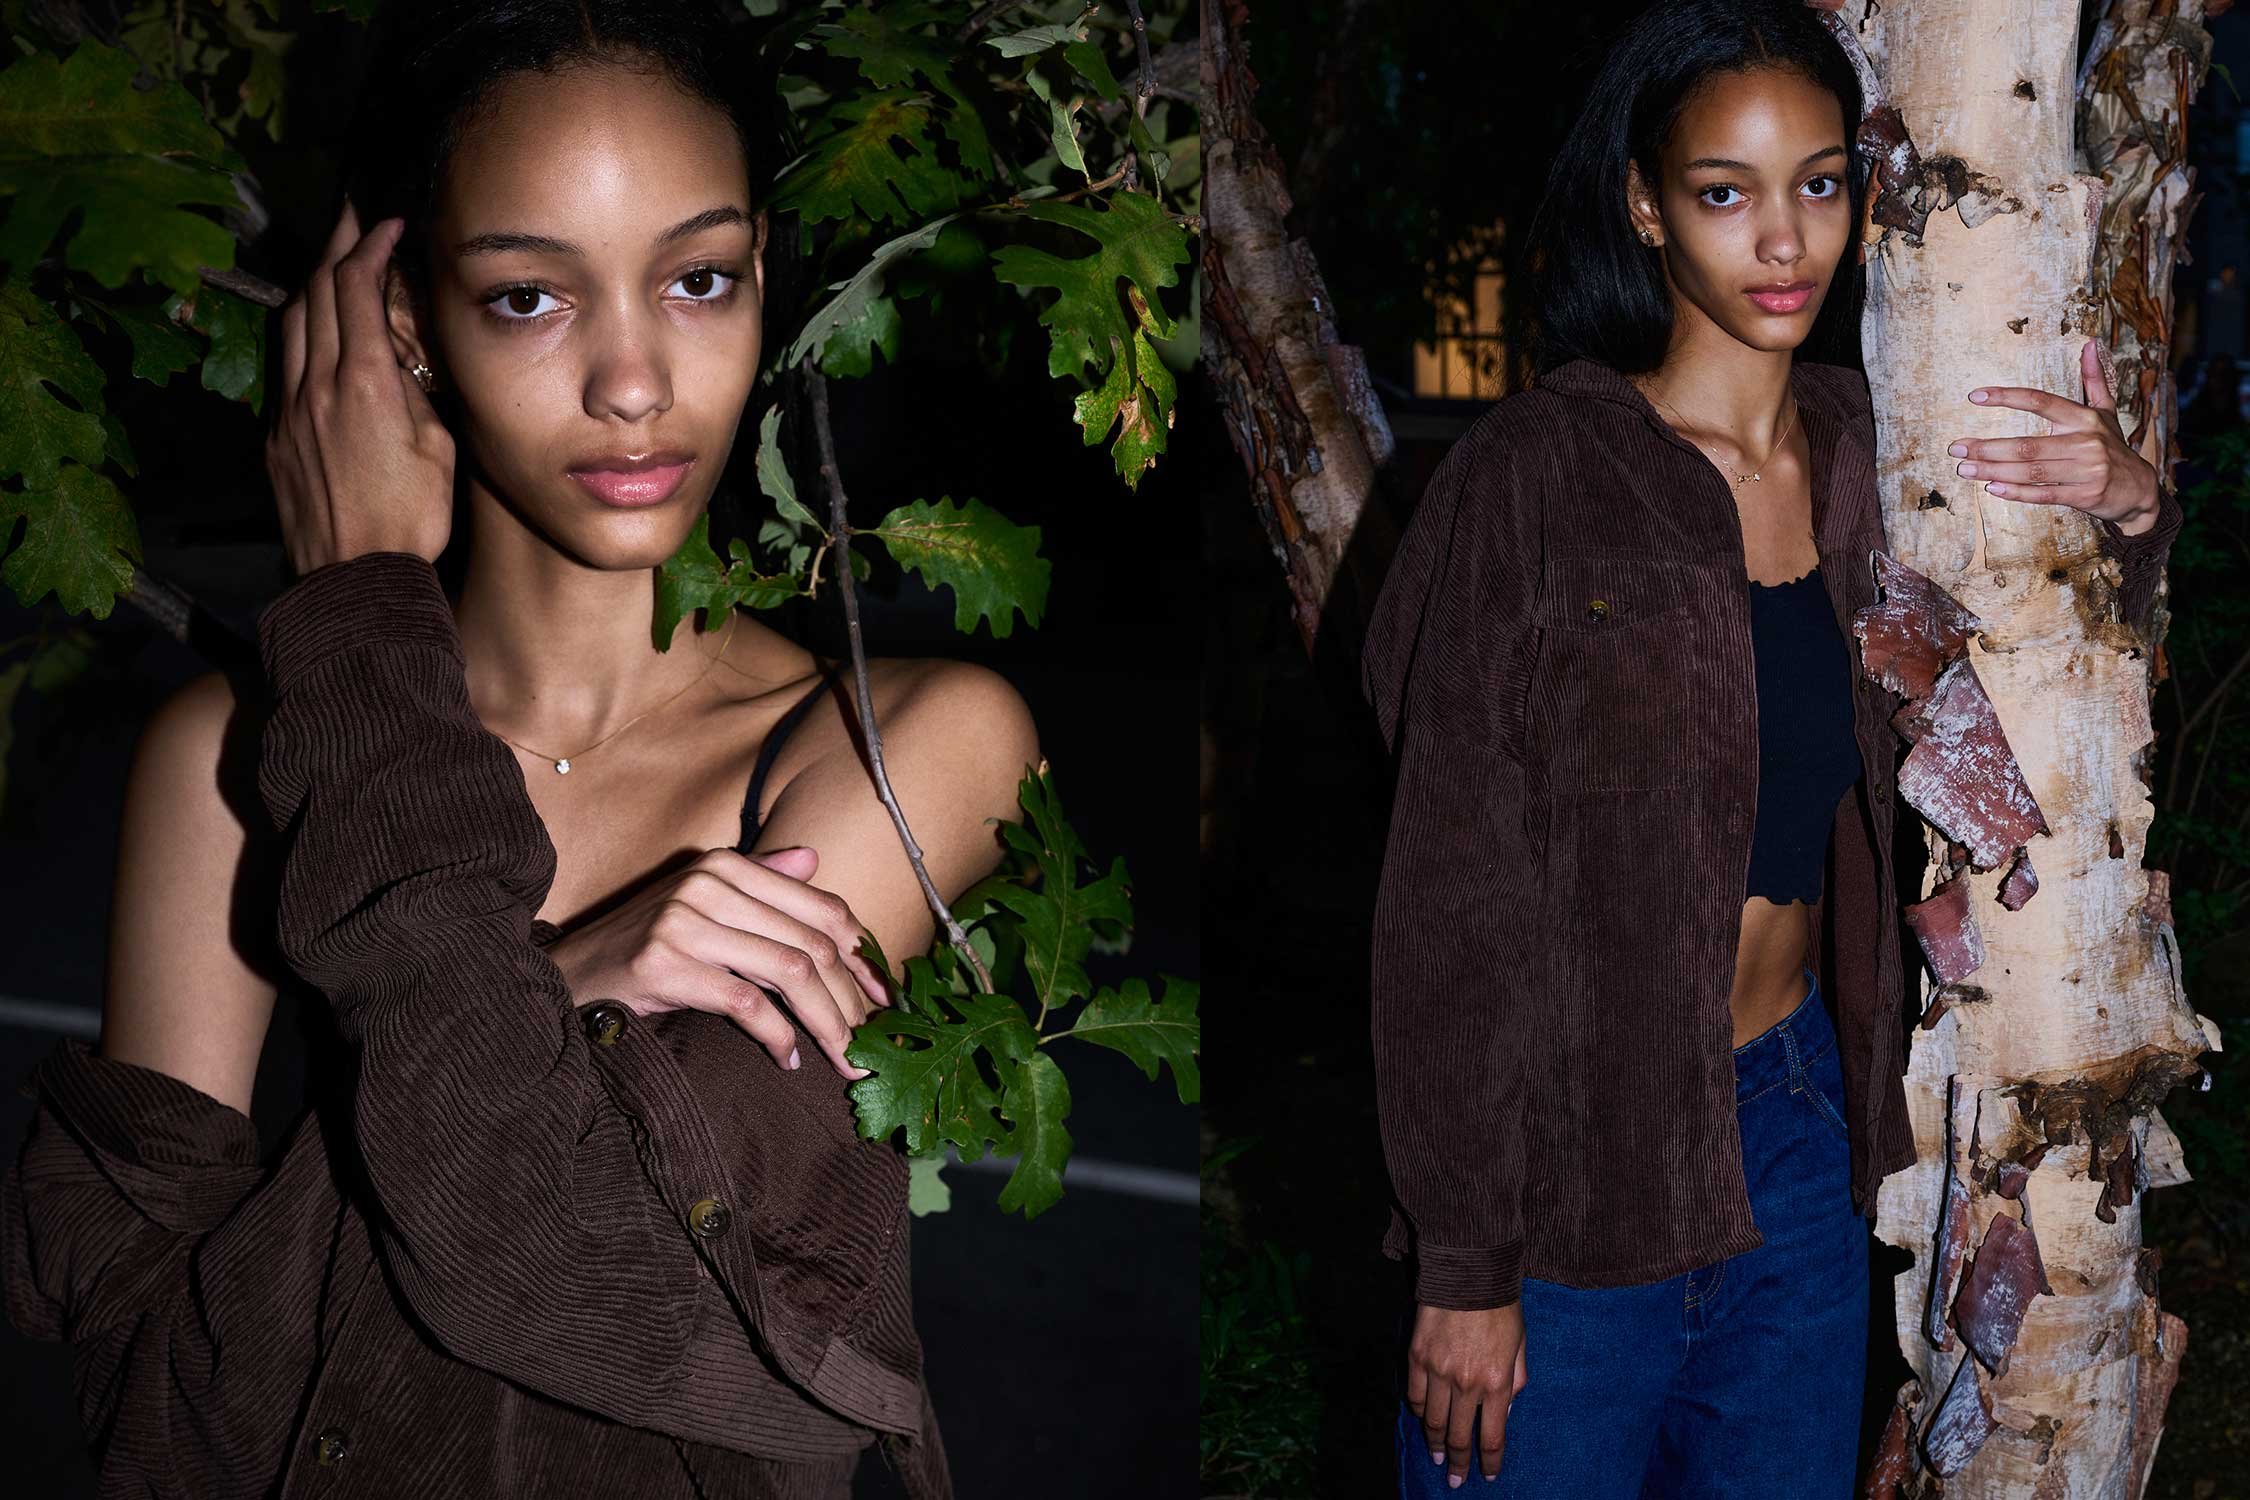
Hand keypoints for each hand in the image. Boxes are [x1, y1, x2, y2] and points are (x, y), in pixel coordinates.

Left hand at [266, 197, 454, 573]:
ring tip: (332, 263)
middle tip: (355, 218)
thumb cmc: (411, 520)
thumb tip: (404, 362)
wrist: (355, 576)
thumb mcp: (438, 448)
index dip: (371, 245)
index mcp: (365, 383)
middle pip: (317, 292)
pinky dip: (303, 335)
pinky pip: (286, 368)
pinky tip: (320, 336)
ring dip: (313, 285)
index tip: (389, 224)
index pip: (358, 288)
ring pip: (292, 324)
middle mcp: (318, 386)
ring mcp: (290, 410)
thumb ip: (417, 393)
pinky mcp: (277, 438)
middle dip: (337, 246)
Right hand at [543, 845, 893, 1078]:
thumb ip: (760, 883)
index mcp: (727, 867)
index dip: (864, 956)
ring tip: (844, 1060)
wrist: (569, 975)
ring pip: (790, 974)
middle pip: (813, 945)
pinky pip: (746, 1003)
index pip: (822, 909)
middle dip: (852, 1002)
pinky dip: (777, 1037)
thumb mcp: (703, 906)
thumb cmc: (645, 946)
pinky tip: (787, 1060)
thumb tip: (815, 858)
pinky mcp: (664, 964)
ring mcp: (684, 922)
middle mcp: (709, 885)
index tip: (885, 1000)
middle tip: (871, 1045)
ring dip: (827, 1024)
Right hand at [1406, 1301, 1528, 1486]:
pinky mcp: (1417, 1356)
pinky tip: (1423, 1418)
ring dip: (1434, 1442)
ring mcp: (1439, 1371)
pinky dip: (1419, 1410)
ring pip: (1433, 1420)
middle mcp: (1467, 1383)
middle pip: (1458, 1436)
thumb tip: (1503, 1412)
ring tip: (1436, 1456)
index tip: (1487, 1475)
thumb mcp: (1520, 1347)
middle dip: (1457, 1462)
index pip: (1492, 1436)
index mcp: (1497, 1383)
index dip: (1489, 1461)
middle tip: (1454, 1479)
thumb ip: (1515, 1383)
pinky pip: (1415, 1394)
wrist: (1470, 1272)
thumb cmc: (1501, 1308)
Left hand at [1951, 338, 2160, 535]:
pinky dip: (2016, 492)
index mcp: (2084, 418)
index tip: (1975, 396)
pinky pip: (2043, 493)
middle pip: (2027, 445)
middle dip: (1987, 447)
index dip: (2007, 396)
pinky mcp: (2084, 495)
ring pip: (2030, 470)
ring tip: (1964, 468)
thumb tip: (2089, 344)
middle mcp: (2085, 442)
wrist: (2140, 489)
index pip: (2040, 401)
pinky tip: (1992, 487)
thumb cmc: (2112, 448)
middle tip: (1956, 447)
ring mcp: (2085, 470)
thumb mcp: (2106, 412)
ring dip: (1993, 470)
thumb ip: (2093, 380)